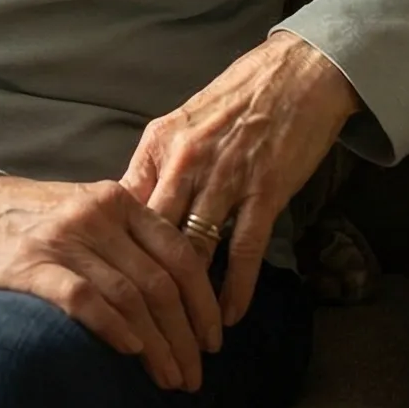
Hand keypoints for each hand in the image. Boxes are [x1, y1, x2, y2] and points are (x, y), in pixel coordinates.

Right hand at [0, 174, 224, 391]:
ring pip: (130, 298)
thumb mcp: (87, 208)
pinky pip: (86, 300)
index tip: (214, 339)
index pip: (180, 254)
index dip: (203, 302)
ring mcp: (64, 239)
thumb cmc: (31, 218)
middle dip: (185, 336)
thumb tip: (179, 286)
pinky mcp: (32, 265)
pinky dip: (115, 329)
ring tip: (169, 378)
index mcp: (117, 200)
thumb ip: (129, 235)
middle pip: (160, 284)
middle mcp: (96, 215)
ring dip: (157, 346)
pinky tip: (131, 352)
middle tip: (194, 374)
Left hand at [121, 30, 362, 327]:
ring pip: (194, 250)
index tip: (109, 288)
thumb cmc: (238, 100)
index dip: (115, 252)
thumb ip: (156, 167)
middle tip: (142, 326)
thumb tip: (125, 210)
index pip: (124, 210)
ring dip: (189, 298)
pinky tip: (228, 316)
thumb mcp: (183, 124)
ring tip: (184, 334)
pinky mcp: (264, 191)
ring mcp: (225, 178)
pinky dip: (234, 288)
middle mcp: (186, 162)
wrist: (299, 73)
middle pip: (152, 237)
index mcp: (159, 145)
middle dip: (146, 285)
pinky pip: (243, 251)